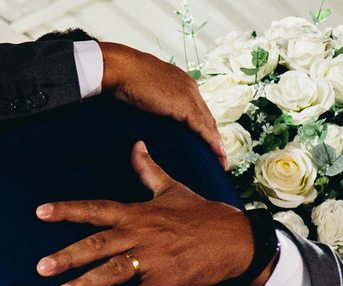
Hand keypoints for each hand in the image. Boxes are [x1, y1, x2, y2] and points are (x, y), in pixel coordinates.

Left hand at [35, 142, 263, 285]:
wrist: (238, 238)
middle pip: (97, 244)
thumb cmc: (202, 214)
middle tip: (40, 267)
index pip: (95, 208)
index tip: (39, 212)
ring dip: (87, 284)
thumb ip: (148, 169)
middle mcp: (141, 234)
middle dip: (68, 255)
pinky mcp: (169, 279)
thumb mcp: (173, 188)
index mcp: (137, 214)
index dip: (67, 210)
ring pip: (114, 270)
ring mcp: (154, 257)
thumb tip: (136, 144)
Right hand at [99, 42, 224, 168]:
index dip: (203, 128)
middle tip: (219, 155)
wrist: (120, 69)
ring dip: (216, 143)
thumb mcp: (142, 92)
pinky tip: (217, 153)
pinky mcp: (185, 105)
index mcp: (180, 83)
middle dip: (213, 137)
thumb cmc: (123, 77)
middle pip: (206, 117)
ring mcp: (188, 95)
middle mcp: (189, 87)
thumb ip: (151, 101)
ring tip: (222, 160)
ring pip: (208, 123)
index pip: (197, 110)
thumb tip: (147, 112)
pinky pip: (202, 127)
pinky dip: (211, 141)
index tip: (206, 143)